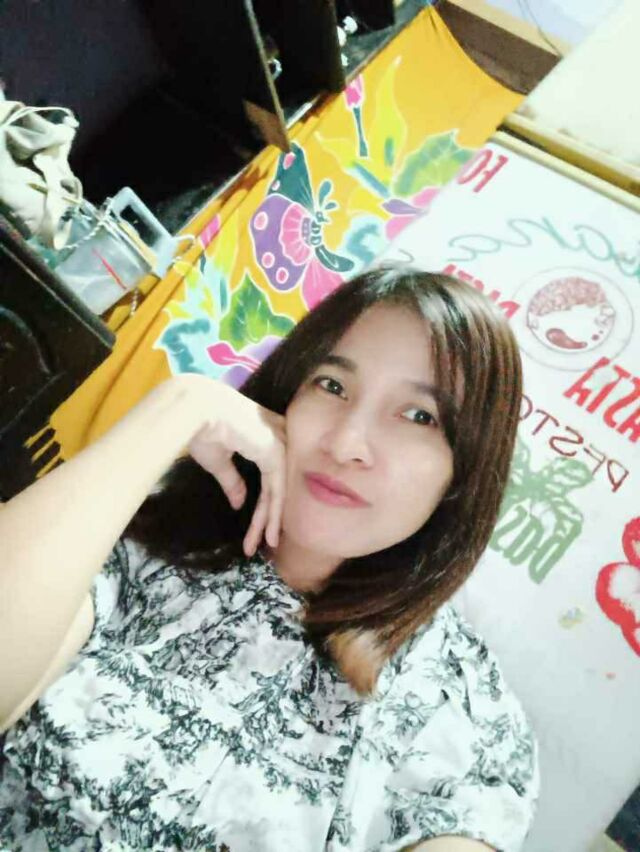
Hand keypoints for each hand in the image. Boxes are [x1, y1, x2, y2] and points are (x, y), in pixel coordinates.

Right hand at [185, 379, 286, 556]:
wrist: (195, 412)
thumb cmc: (202, 429)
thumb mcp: (219, 462)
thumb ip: (233, 481)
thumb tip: (240, 503)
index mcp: (263, 438)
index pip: (268, 477)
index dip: (263, 504)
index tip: (256, 528)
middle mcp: (276, 440)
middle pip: (275, 486)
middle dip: (267, 517)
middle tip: (260, 543)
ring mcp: (279, 446)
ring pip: (277, 492)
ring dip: (268, 522)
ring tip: (263, 546)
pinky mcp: (276, 454)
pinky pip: (277, 491)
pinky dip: (273, 515)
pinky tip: (269, 535)